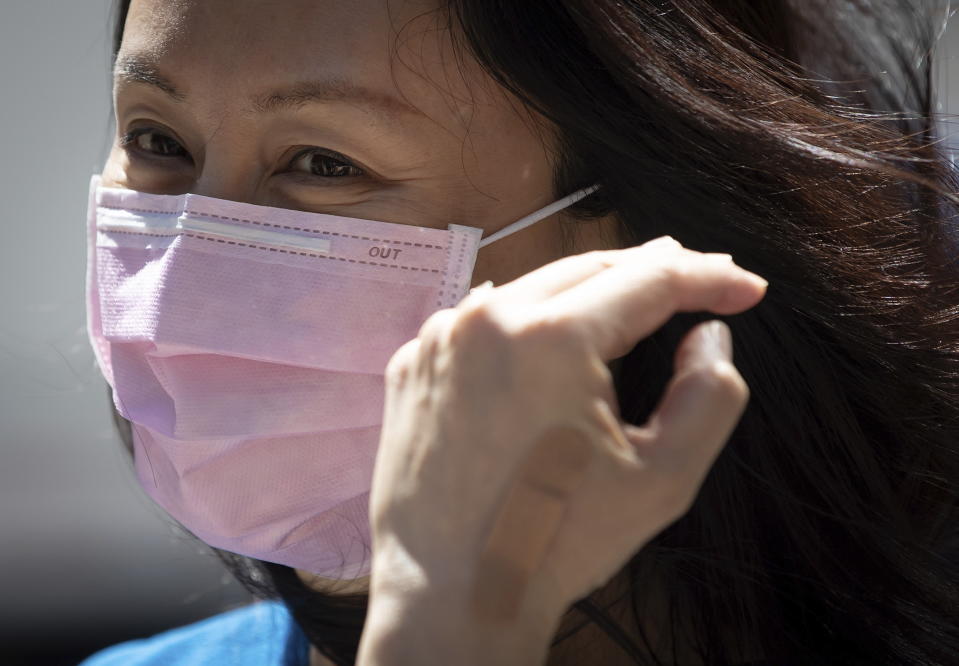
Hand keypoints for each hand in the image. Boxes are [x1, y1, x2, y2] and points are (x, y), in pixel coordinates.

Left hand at [358, 236, 766, 664]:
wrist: (449, 595)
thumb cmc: (556, 544)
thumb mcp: (663, 478)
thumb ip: (711, 394)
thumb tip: (707, 337)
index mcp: (549, 338)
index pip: (647, 279)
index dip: (706, 277)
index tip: (746, 288)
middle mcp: (484, 319)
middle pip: (587, 269)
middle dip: (651, 270)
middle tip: (700, 280)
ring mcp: (438, 339)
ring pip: (532, 289)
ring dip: (588, 294)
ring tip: (636, 301)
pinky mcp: (411, 364)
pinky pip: (483, 324)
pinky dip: (528, 323)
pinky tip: (553, 340)